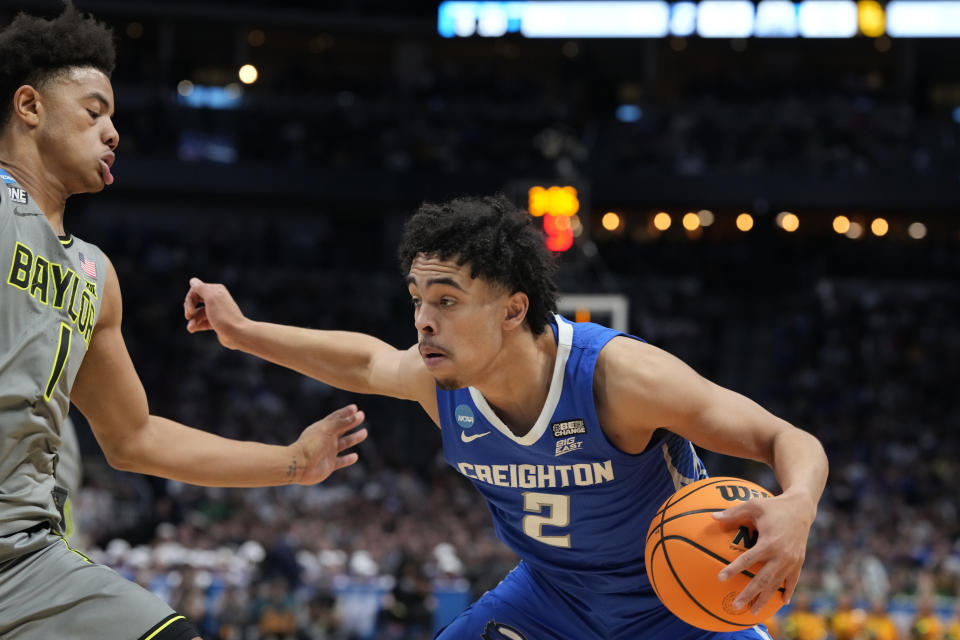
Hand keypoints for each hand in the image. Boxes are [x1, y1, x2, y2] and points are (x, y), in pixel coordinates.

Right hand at [183, 277, 246, 348]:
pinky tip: (192, 329)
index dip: (190, 299)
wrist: (236, 333)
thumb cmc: (223, 315)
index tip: (191, 309)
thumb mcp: (211, 298)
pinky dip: (196, 325)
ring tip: (191, 328)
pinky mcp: (216, 321)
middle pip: (195, 300)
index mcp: (216, 290)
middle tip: (188, 316)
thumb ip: (201, 288)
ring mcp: (216, 311)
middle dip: (189, 308)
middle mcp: (216, 298)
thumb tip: (193, 281)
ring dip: (192, 320)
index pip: (195, 289)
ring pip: (198, 313)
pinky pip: (202, 321)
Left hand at [290, 404, 367, 484]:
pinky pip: (341, 461)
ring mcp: (328, 452)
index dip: (346, 412)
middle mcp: (326, 439)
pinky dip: (348, 459)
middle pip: (341, 428)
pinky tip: (355, 456)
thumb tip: (358, 414)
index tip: (355, 407)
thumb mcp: (327, 430)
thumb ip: (343, 422)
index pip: (336, 417)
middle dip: (351, 422)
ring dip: (354, 438)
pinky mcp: (329, 465)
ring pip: (344, 443)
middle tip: (362, 415)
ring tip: (364, 433)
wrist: (299, 466)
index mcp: (323, 428)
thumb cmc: (310, 445)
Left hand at [713, 491, 814, 613]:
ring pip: (776, 585)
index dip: (733, 569)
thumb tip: (712, 516)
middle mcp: (781, 555)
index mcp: (769, 543)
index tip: (720, 578)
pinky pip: (793, 581)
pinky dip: (787, 592)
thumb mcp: (754, 505)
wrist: (801, 508)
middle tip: (735, 605)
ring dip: (765, 599)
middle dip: (749, 594)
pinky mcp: (799, 563)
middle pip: (763, 580)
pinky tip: (782, 602)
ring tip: (753, 611)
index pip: (748, 560)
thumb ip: (733, 512)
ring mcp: (792, 561)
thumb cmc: (774, 506)